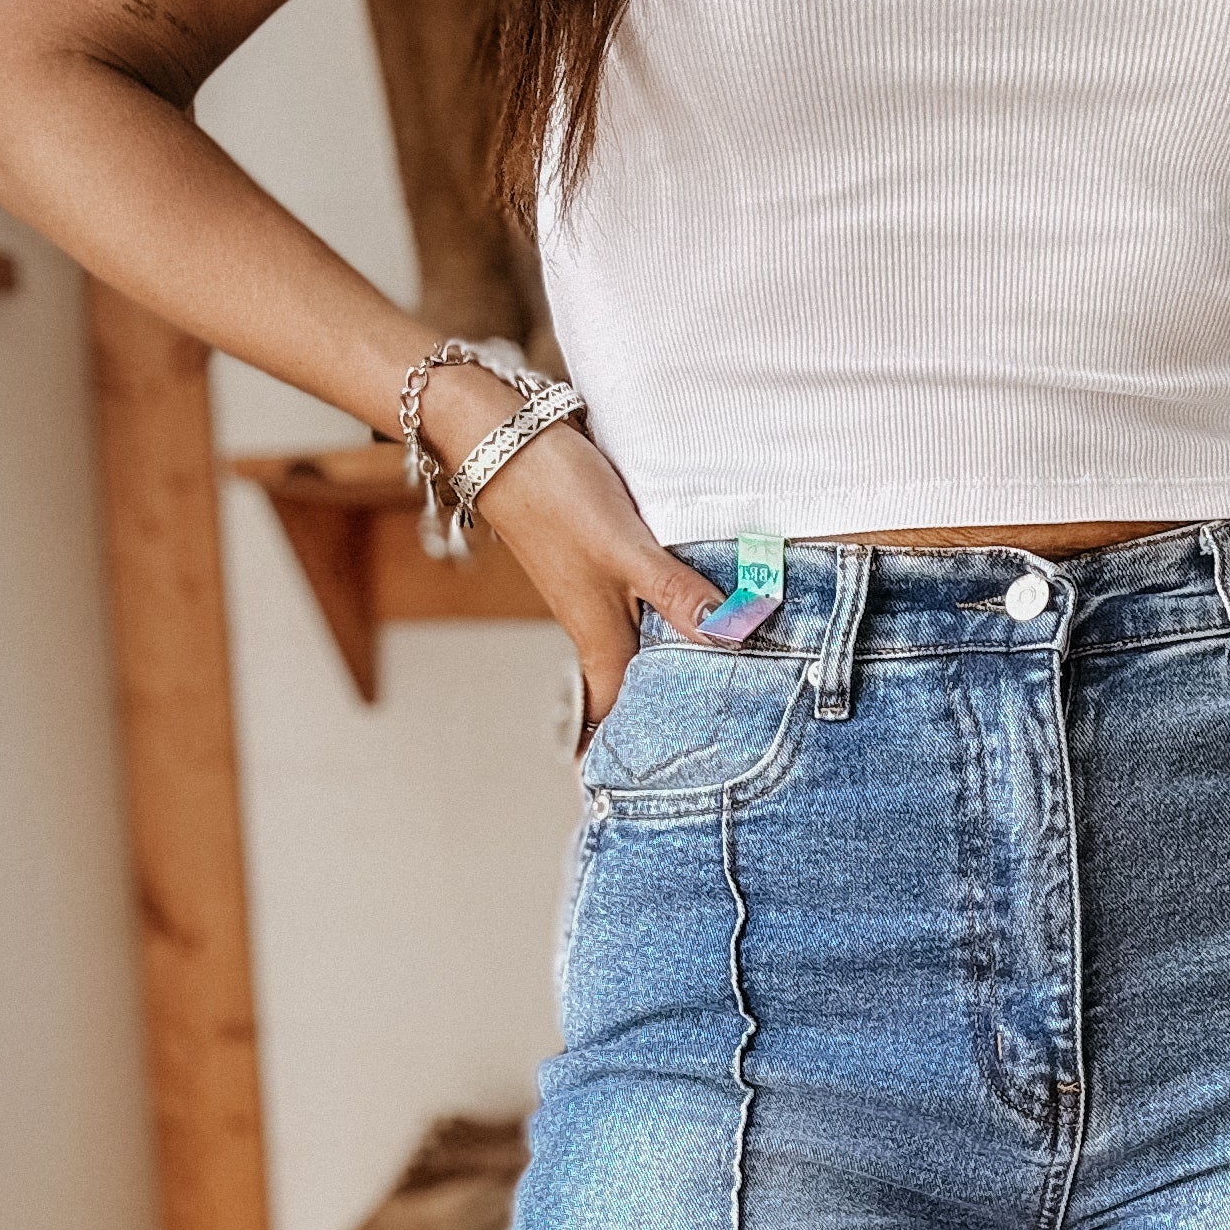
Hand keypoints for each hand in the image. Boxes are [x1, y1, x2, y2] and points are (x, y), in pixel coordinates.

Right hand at [420, 366, 720, 729]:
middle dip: (654, 720)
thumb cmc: (555, 494)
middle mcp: (597, 623)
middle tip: (699, 753)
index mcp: (600, 637)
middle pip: (632, 686)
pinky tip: (695, 617)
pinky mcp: (601, 560)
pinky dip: (667, 622)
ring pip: (640, 645)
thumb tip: (730, 637)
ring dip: (665, 670)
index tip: (631, 796)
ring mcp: (597, 592)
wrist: (499, 434)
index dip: (625, 755)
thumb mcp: (627, 549)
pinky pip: (641, 607)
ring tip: (710, 696)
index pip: (616, 713)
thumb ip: (678, 593)